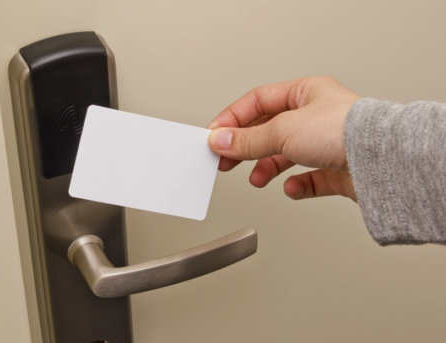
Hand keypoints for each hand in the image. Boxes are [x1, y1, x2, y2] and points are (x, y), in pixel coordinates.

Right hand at [207, 76, 359, 200]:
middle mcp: (317, 115)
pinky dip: (297, 184)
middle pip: (269, 130)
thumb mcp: (282, 130)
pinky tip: (292, 187)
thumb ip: (247, 139)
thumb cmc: (345, 131)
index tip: (215, 136)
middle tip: (225, 160)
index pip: (258, 101)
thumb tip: (220, 140)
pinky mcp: (338, 169)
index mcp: (306, 93)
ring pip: (287, 155)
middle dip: (246, 147)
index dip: (233, 118)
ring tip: (257, 179)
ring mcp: (328, 143)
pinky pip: (310, 178)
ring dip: (268, 167)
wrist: (382, 162)